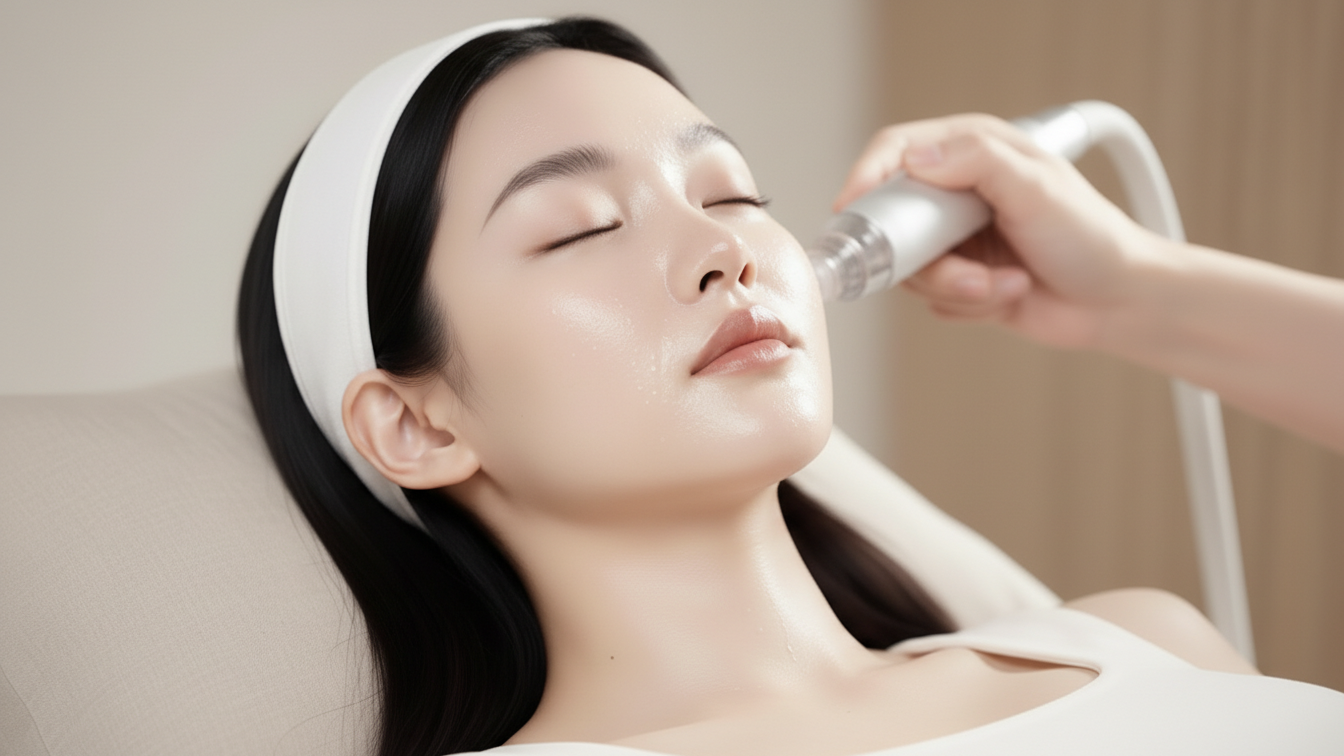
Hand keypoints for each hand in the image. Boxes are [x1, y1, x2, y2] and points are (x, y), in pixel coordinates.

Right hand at [834, 114, 1172, 350]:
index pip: (894, 152)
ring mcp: (953, 239)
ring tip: (1003, 284)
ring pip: (909, 269)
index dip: (866, 179)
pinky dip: (967, 305)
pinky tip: (1007, 294)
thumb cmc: (1091, 238)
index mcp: (970, 151)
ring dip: (957, 286)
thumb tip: (915, 160)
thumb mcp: (1035, 186)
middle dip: (924, 258)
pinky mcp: (957, 279)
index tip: (851, 211)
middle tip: (961, 270)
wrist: (1118, 302)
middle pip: (891, 220)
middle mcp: (955, 192)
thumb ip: (975, 160)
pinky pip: (931, 299)